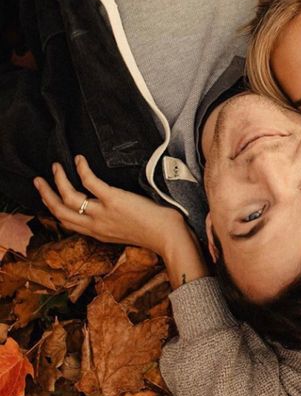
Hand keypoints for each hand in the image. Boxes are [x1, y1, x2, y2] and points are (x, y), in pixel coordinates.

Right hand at [33, 155, 188, 255]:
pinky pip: (90, 182)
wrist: (167, 236)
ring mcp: (102, 213)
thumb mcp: (124, 231)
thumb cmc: (153, 231)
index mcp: (96, 232)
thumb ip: (111, 221)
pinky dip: (82, 169)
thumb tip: (108, 206)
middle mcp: (95, 225)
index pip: (66, 222)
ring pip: (68, 198)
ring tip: (55, 166)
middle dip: (45, 195)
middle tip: (38, 180)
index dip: (53, 209)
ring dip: (58, 180)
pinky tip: (79, 159)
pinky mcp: (114, 200)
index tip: (48, 197)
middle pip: (59, 211)